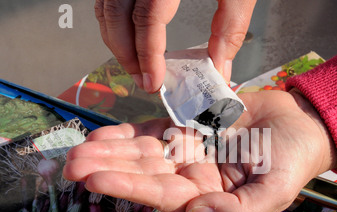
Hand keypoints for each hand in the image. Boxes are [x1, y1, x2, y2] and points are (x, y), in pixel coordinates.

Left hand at [63, 90, 336, 211]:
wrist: (301, 123)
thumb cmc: (293, 161)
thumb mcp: (274, 193)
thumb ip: (238, 211)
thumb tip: (195, 209)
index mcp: (208, 195)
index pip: (162, 195)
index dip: (129, 187)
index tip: (95, 180)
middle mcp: (191, 175)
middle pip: (143, 173)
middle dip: (108, 169)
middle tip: (70, 165)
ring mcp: (188, 150)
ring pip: (143, 152)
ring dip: (111, 151)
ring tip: (77, 150)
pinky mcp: (189, 126)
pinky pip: (154, 130)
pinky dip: (128, 132)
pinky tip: (103, 134)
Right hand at [94, 0, 255, 92]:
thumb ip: (230, 26)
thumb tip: (220, 66)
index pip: (147, 18)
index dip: (148, 54)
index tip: (153, 80)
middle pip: (116, 14)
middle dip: (125, 54)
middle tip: (143, 79)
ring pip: (106, 5)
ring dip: (116, 40)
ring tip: (135, 64)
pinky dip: (113, 20)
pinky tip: (128, 36)